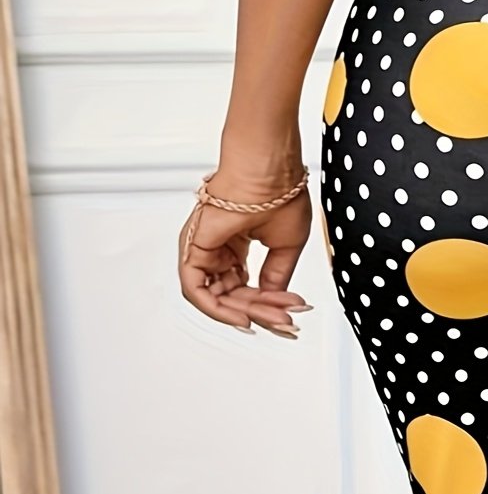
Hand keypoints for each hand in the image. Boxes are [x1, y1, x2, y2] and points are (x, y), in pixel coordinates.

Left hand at [177, 166, 313, 337]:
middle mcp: (218, 247)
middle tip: (284, 320)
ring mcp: (204, 249)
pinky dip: (217, 308)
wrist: (268, 173)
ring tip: (270, 317)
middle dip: (261, 311)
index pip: (247, 285)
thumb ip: (276, 275)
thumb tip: (273, 297)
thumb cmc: (278, 192)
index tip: (291, 311)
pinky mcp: (192, 250)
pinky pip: (196, 291)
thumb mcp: (286, 245)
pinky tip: (242, 315)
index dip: (269, 302)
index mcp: (237, 242)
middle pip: (233, 295)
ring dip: (244, 312)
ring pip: (215, 298)